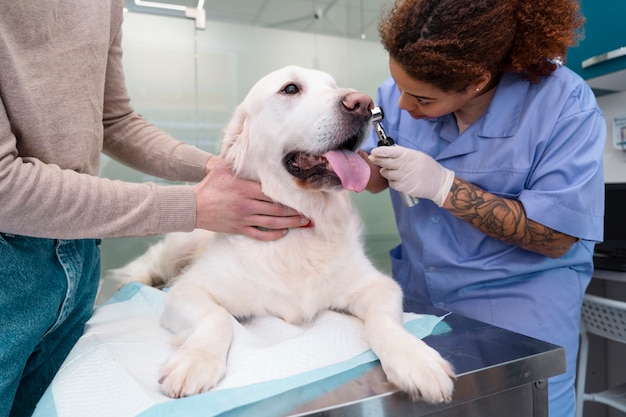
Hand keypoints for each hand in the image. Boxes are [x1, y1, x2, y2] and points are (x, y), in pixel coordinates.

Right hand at [194, 157, 308, 240]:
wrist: (193, 207)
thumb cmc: (209, 185)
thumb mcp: (221, 167)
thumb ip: (237, 159)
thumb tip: (248, 141)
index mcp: (246, 189)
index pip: (272, 193)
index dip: (289, 196)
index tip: (302, 196)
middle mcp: (247, 205)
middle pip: (277, 209)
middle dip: (294, 212)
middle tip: (309, 213)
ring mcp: (244, 218)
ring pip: (272, 223)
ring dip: (289, 224)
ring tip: (303, 223)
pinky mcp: (239, 228)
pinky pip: (259, 234)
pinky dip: (273, 235)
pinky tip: (282, 233)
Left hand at [369, 146, 453, 206]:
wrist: (439, 183)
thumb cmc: (429, 168)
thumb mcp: (418, 155)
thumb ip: (404, 153)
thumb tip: (389, 150)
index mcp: (409, 155)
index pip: (391, 151)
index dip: (380, 151)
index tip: (374, 151)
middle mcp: (405, 165)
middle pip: (385, 162)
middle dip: (377, 160)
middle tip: (373, 158)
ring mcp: (404, 177)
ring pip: (386, 173)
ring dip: (385, 171)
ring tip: (391, 170)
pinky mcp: (403, 187)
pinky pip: (391, 183)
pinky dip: (391, 181)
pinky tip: (397, 179)